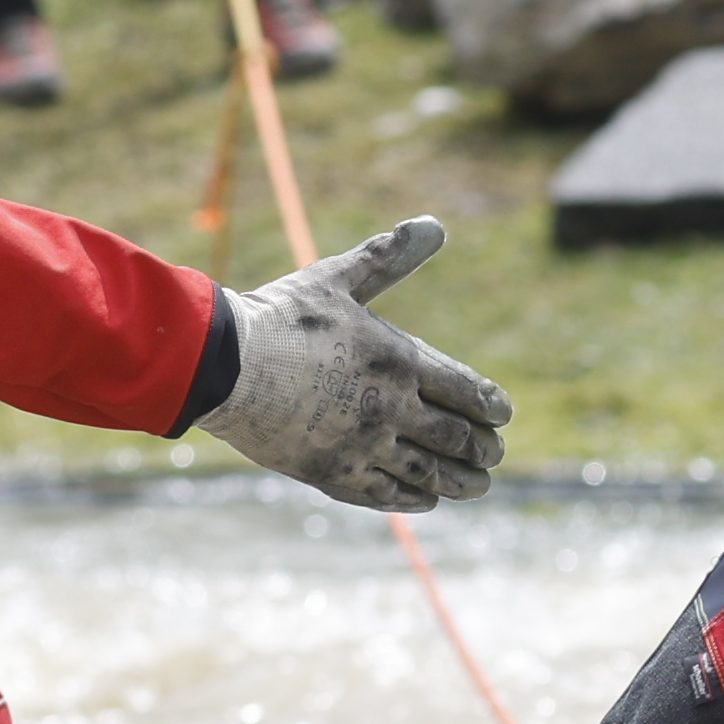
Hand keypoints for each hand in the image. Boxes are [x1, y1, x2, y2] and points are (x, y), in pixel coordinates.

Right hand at [195, 216, 509, 510]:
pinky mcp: (333, 472)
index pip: (467, 391)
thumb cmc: (278, 317)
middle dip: (482, 450)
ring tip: (477, 486)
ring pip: (429, 473)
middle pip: (456, 437)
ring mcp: (362, 443)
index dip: (491, 408)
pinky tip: (427, 498)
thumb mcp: (336, 279)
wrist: (220, 364)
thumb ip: (387, 258)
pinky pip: (387, 493)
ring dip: (460, 482)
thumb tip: (433, 225)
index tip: (502, 416)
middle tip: (493, 456)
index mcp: (398, 358)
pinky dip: (414, 498)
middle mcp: (390, 406)